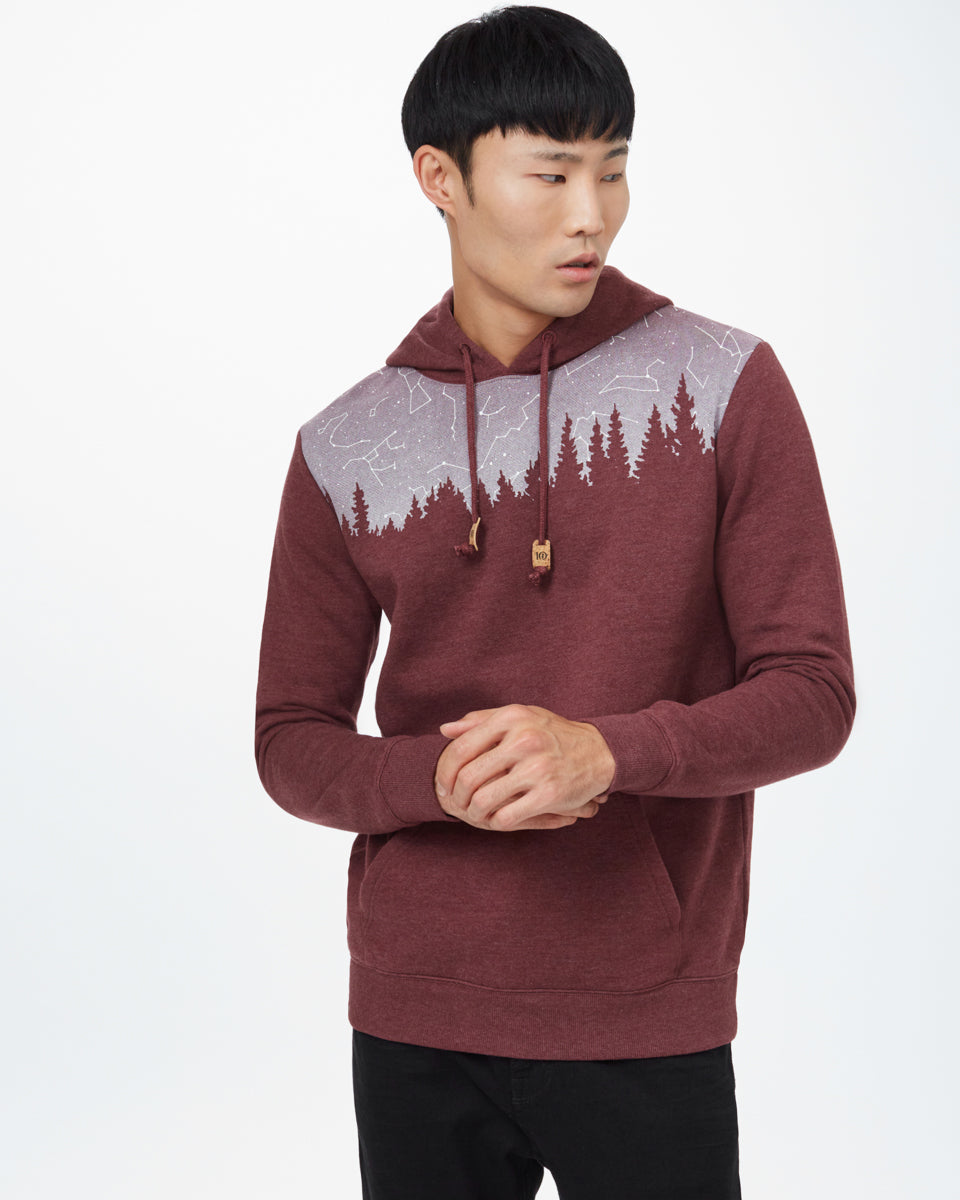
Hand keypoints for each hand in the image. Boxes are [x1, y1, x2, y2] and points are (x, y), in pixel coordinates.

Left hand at [434, 704, 615, 831]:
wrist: (600, 751)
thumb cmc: (553, 733)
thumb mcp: (520, 716)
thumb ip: (481, 721)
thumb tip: (444, 730)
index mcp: (512, 718)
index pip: (462, 747)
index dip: (444, 770)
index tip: (442, 784)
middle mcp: (524, 740)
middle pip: (469, 777)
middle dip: (456, 797)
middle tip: (454, 804)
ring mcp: (538, 768)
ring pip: (484, 800)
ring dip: (473, 813)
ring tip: (474, 814)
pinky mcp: (550, 794)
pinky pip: (507, 817)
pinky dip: (496, 822)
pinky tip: (497, 819)